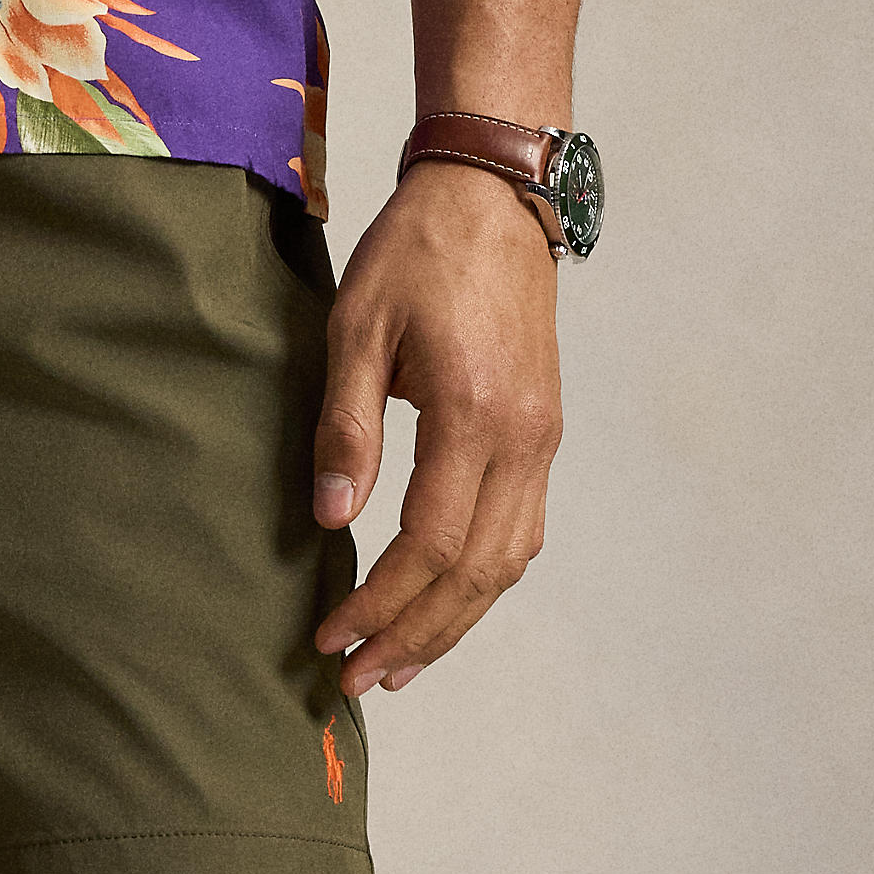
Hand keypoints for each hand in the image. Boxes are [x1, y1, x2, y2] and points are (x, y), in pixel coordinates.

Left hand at [312, 161, 563, 694]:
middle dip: (413, 636)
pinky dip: (480, 585)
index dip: (380, 602)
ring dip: (450, 624)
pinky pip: (520, 535)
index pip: (431, 543)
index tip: (331, 635)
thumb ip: (344, 426)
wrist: (493, 195)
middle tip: (357, 678)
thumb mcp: (356, 326)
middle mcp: (523, 439)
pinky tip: (440, 608)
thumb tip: (332, 520)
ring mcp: (541, 441)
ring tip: (395, 664)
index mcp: (475, 414)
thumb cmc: (417, 251)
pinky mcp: (542, 436)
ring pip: (506, 565)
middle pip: (474, 573)